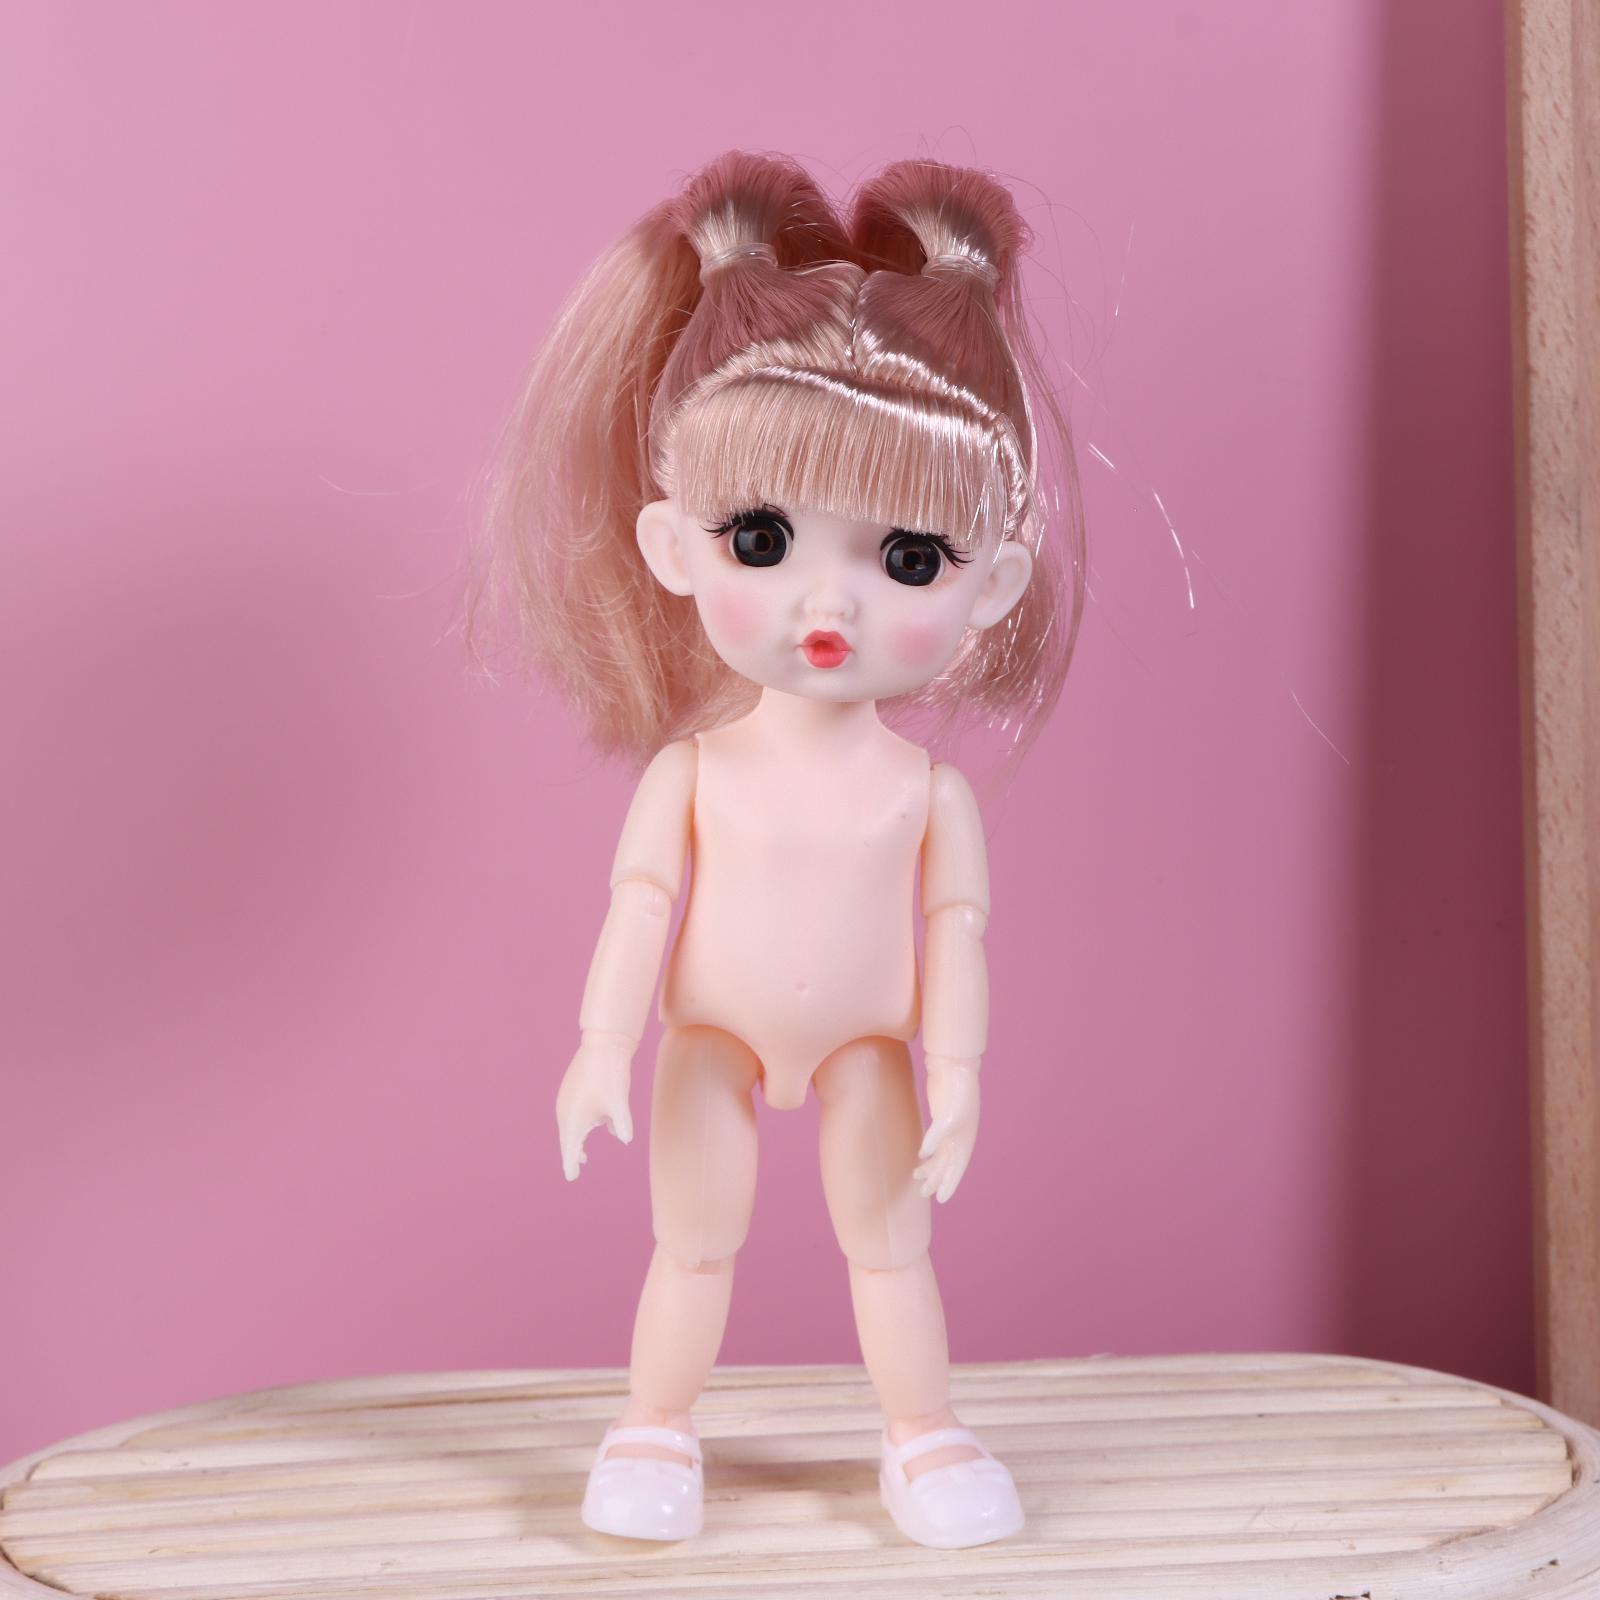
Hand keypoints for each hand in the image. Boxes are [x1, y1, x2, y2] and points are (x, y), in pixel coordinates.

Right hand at [555, 1030, 634, 1181]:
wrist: (603, 1042)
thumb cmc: (610, 1075)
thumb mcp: (619, 1104)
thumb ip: (622, 1125)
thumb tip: (625, 1138)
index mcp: (574, 1119)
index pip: (570, 1149)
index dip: (571, 1164)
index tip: (571, 1177)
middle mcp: (565, 1110)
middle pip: (568, 1138)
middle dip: (572, 1153)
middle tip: (576, 1168)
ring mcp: (567, 1098)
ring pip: (572, 1124)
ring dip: (578, 1138)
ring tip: (584, 1153)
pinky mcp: (572, 1087)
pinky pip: (576, 1111)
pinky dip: (583, 1122)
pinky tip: (599, 1125)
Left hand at [914, 1056, 980, 1203]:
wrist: (954, 1067)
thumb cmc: (956, 1091)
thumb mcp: (948, 1116)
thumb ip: (936, 1137)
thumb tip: (923, 1154)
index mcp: (965, 1140)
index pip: (957, 1168)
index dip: (949, 1184)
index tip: (941, 1199)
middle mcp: (960, 1137)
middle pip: (947, 1165)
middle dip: (936, 1180)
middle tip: (923, 1193)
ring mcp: (951, 1129)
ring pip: (941, 1155)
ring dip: (931, 1167)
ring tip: (917, 1177)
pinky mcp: (942, 1119)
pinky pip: (936, 1143)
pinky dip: (928, 1152)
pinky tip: (920, 1158)